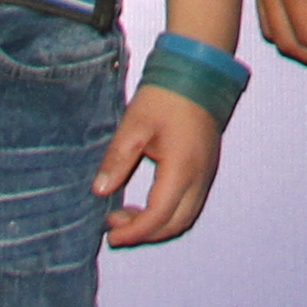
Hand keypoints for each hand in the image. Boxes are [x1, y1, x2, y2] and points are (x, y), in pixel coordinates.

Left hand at [99, 83, 224, 245]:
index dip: (134, 231)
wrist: (198, 73)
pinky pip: (190, 203)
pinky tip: (146, 202)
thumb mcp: (133, 126)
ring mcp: (206, 173)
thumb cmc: (165, 96)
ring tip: (126, 214)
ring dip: (157, 225)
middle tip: (114, 223)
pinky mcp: (206, 168)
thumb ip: (117, 161)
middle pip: (175, 224)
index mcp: (181, 168)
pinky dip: (168, 213)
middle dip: (144, 233)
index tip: (110, 234)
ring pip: (185, 217)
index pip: (158, 216)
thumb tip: (100, 191)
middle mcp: (199, 177)